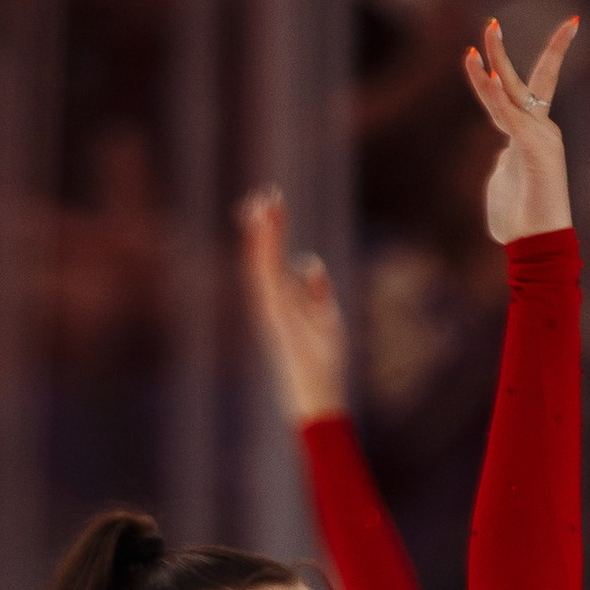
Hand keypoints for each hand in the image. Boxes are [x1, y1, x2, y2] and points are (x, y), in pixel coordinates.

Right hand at [237, 185, 347, 424]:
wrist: (320, 395)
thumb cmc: (323, 363)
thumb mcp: (327, 316)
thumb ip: (318, 289)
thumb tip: (310, 262)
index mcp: (284, 301)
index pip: (274, 259)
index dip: (273, 231)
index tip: (275, 202)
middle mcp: (273, 302)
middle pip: (264, 256)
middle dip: (264, 225)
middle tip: (265, 194)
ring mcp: (272, 308)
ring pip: (262, 262)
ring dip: (263, 233)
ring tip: (264, 203)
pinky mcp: (277, 315)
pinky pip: (268, 276)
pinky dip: (266, 251)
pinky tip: (267, 229)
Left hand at [461, 12, 577, 246]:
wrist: (537, 245)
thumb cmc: (519, 221)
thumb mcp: (504, 182)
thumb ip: (503, 163)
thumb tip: (500, 160)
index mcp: (532, 133)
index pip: (537, 86)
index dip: (550, 53)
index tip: (571, 23)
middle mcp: (539, 129)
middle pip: (523, 80)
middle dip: (504, 51)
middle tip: (490, 23)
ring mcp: (538, 138)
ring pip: (511, 95)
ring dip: (493, 68)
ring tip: (479, 42)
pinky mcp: (534, 150)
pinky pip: (510, 118)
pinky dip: (498, 98)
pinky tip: (490, 78)